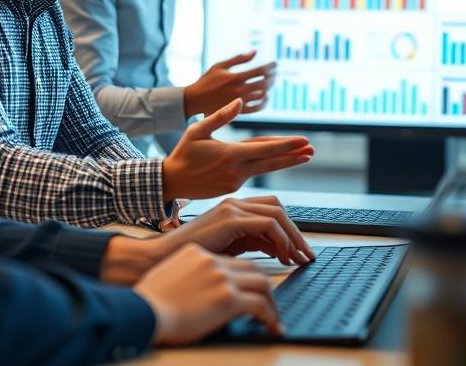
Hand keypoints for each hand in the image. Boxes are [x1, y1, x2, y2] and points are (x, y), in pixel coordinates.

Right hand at [134, 244, 282, 343]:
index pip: (234, 260)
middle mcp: (212, 260)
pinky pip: (260, 304)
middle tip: (271, 302)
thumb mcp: (172, 275)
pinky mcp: (227, 297)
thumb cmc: (150, 301)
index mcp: (198, 253)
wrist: (142, 311)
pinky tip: (273, 327)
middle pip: (253, 268)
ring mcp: (221, 276)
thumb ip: (192, 274)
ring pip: (263, 283)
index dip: (247, 275)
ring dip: (272, 301)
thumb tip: (204, 289)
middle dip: (266, 285)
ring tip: (275, 317)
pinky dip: (271, 316)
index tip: (255, 289)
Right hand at [160, 196, 315, 265]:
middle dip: (295, 233)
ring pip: (277, 214)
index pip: (270, 210)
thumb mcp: (228, 248)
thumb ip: (252, 243)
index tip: (297, 252)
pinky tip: (282, 258)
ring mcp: (231, 208)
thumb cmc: (191, 260)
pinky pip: (268, 224)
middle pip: (277, 208)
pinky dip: (281, 240)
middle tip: (305, 255)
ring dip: (292, 237)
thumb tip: (277, 250)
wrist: (159, 261)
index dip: (288, 230)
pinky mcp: (229, 218)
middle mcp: (233, 203)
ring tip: (297, 258)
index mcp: (231, 209)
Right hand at [162, 100, 312, 200]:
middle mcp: (236, 170)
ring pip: (263, 168)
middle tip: (312, 150)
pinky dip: (262, 165)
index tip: (304, 140)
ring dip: (283, 162)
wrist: (170, 181)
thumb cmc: (183, 153)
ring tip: (302, 156)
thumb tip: (239, 101)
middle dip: (293, 156)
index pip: (266, 148)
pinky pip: (250, 173)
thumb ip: (220, 116)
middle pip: (272, 162)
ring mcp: (235, 182)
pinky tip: (272, 159)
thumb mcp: (198, 130)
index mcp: (230, 154)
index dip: (287, 144)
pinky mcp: (231, 188)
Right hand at [184, 50, 276, 117]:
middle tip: (274, 73)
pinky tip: (265, 96)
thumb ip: (238, 58)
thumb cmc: (207, 80)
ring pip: (262, 95)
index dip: (271, 66)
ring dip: (269, 88)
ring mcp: (239, 102)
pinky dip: (264, 102)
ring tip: (270, 82)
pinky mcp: (238, 111)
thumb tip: (255, 51)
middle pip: (264, 83)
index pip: (260, 71)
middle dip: (272, 76)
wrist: (195, 100)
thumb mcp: (220, 66)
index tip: (275, 64)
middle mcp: (239, 90)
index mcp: (235, 77)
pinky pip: (257, 108)